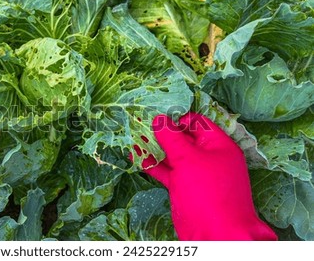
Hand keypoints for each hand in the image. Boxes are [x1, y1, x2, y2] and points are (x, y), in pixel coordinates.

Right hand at [142, 112, 276, 239]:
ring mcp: (196, 173)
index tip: (157, 117)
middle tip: (140, 124)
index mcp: (218, 145)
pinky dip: (153, 165)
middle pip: (183, 138)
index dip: (177, 118)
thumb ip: (172, 138)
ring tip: (134, 138)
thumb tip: (159, 119)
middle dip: (162, 132)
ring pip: (173, 155)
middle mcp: (208, 157)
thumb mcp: (189, 160)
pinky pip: (167, 171)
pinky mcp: (184, 187)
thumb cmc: (208, 193)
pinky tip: (137, 158)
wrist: (216, 235)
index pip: (197, 122)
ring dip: (154, 148)